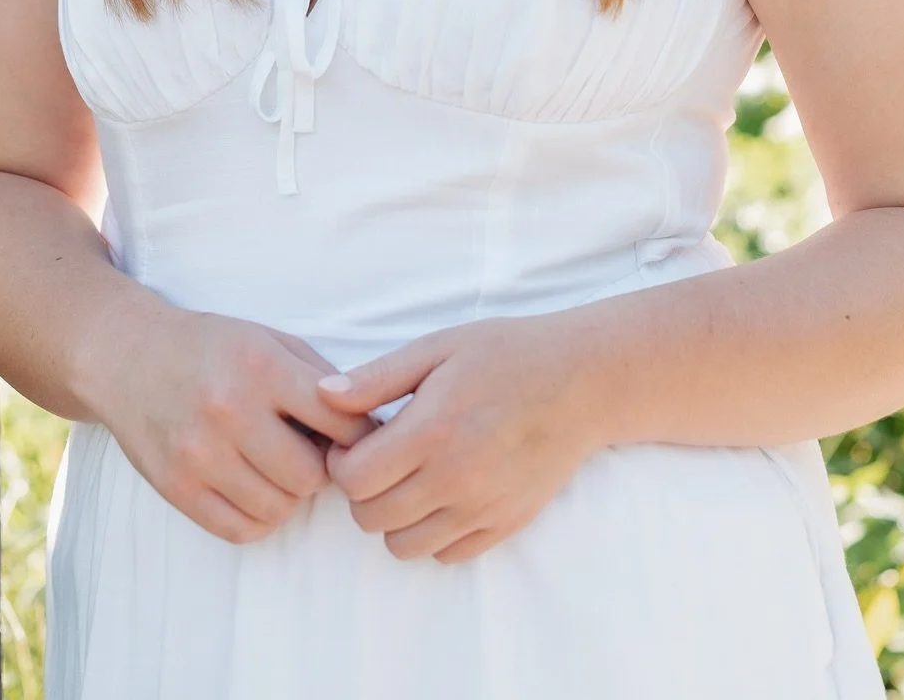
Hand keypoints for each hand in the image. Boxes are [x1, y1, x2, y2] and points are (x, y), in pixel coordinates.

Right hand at [84, 299, 375, 545]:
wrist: (127, 355)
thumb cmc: (211, 346)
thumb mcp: (269, 339)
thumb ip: (319, 378)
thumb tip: (369, 427)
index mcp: (261, 367)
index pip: (340, 421)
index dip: (360, 434)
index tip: (356, 436)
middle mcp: (230, 411)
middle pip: (311, 476)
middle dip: (321, 469)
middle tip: (310, 452)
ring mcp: (199, 453)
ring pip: (280, 508)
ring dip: (290, 495)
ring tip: (279, 467)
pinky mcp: (176, 487)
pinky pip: (241, 530)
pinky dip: (259, 516)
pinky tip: (254, 487)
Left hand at [317, 314, 599, 563]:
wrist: (582, 382)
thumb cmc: (507, 355)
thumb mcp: (437, 348)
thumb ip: (377, 378)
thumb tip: (322, 396)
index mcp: (430, 431)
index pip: (354, 480)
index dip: (342, 462)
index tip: (357, 442)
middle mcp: (454, 479)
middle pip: (371, 518)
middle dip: (363, 491)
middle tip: (381, 458)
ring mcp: (481, 508)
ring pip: (404, 547)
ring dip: (395, 517)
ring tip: (410, 478)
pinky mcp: (505, 524)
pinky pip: (447, 554)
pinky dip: (434, 532)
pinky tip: (443, 492)